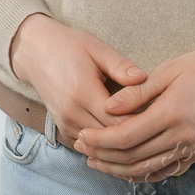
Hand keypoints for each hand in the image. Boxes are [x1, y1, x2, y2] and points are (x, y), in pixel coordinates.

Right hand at [10, 15, 149, 144]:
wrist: (35, 52)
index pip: (119, 122)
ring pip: (100, 146)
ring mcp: (65, 124)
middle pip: (111, 139)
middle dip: (134, 135)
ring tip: (143, 132)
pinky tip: (123, 134)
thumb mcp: (98, 49)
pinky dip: (106, 143)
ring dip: (120, 142)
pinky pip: (89, 145)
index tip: (158, 114)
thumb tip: (143, 78)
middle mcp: (72, 113)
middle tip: (156, 127)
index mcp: (83, 92)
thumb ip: (121, 66)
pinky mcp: (63, 129)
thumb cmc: (70, 47)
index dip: (141, 122)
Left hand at [72, 40, 194, 182]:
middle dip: (104, 156)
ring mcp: (191, 149)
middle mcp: (181, 136)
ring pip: (147, 170)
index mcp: (171, 113)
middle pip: (132, 158)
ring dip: (118, 169)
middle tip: (83, 148)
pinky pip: (164, 171)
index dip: (100, 140)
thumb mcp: (170, 70)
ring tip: (97, 162)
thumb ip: (138, 93)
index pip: (125, 137)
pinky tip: (127, 168)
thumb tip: (107, 107)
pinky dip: (142, 173)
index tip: (83, 135)